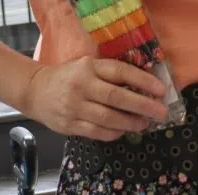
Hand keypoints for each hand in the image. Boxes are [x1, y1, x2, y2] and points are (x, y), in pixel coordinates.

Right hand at [21, 57, 169, 140]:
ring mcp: (75, 107)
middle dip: (143, 105)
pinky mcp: (70, 125)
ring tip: (146, 123)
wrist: (36, 90)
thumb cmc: (69, 76)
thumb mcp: (87, 66)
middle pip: (117, 97)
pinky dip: (115, 133)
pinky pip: (98, 132)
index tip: (161, 89)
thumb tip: (144, 85)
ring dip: (131, 122)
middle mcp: (82, 85)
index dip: (143, 80)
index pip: (120, 71)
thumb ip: (110, 73)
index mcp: (89, 67)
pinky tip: (125, 130)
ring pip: (108, 118)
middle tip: (161, 112)